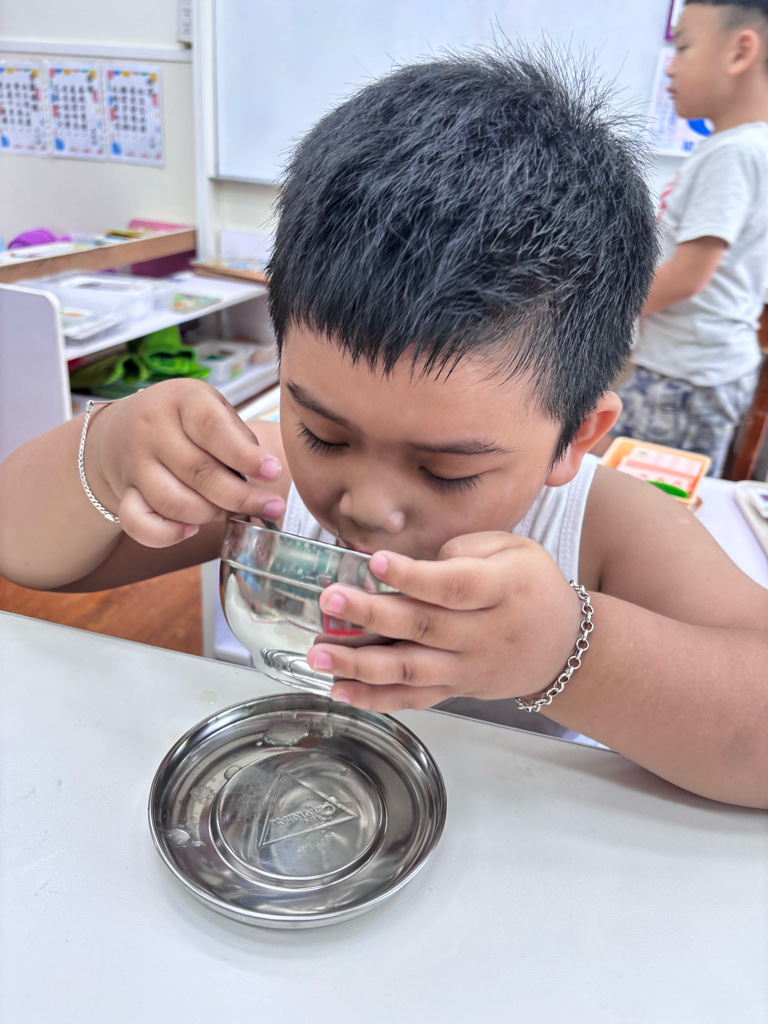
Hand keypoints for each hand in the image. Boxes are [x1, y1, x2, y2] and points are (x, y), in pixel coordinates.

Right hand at [86, 379, 284, 546]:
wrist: (121, 429)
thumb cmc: (184, 421)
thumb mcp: (211, 409)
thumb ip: (238, 437)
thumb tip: (266, 474)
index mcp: (182, 401)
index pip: (213, 429)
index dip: (245, 455)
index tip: (273, 471)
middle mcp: (153, 430)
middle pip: (199, 472)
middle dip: (241, 497)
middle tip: (273, 508)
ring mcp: (134, 463)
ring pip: (173, 502)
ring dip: (210, 515)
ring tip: (230, 512)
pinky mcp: (124, 492)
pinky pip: (138, 523)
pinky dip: (167, 535)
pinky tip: (190, 530)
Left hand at [306, 532, 583, 711]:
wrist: (563, 646)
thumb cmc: (532, 585)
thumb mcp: (515, 549)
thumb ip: (466, 549)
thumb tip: (413, 564)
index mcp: (502, 589)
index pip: (454, 585)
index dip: (414, 575)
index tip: (375, 562)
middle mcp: (484, 634)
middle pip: (424, 626)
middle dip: (372, 614)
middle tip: (329, 600)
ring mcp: (468, 668)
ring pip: (411, 669)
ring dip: (361, 664)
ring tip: (319, 654)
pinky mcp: (456, 689)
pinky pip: (414, 699)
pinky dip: (376, 699)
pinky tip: (339, 691)